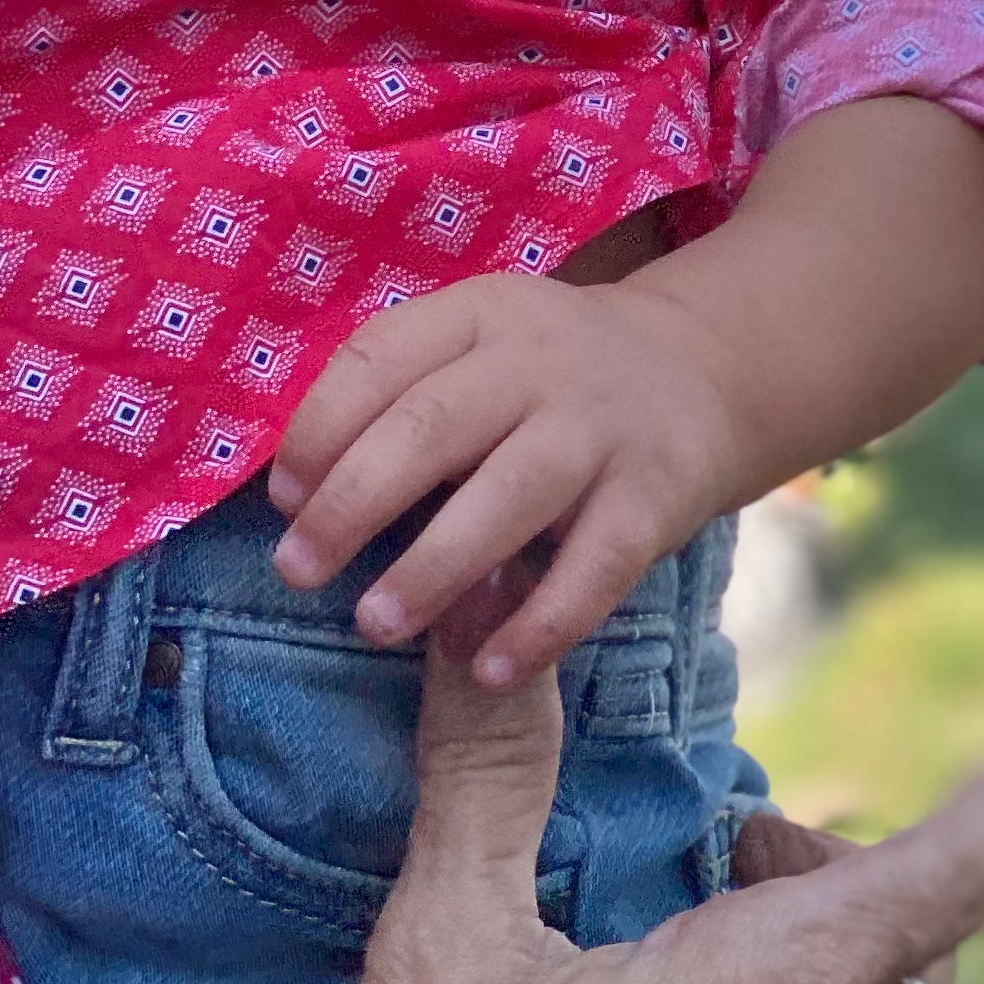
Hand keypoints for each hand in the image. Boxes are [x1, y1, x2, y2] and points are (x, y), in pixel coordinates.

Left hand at [266, 271, 744, 684]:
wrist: (700, 375)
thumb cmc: (545, 382)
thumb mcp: (478, 350)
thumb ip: (399, 399)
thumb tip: (296, 496)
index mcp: (482, 313)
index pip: (380, 358)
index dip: (318, 431)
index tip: (283, 500)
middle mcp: (543, 360)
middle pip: (432, 427)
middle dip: (352, 504)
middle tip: (298, 571)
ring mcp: (603, 428)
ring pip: (511, 495)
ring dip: (433, 566)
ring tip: (376, 624)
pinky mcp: (656, 498)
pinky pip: (595, 567)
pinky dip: (540, 623)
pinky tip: (489, 669)